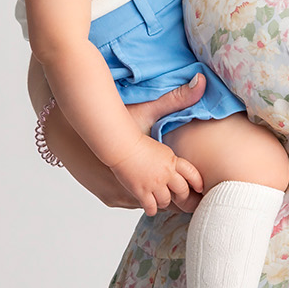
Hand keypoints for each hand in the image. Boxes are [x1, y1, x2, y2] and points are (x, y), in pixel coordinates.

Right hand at [37, 73, 208, 210]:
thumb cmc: (118, 121)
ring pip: (160, 204)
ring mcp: (134, 193)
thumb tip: (202, 80)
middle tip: (180, 186)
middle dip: (180, 192)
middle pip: (178, 197)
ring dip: (161, 197)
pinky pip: (140, 207)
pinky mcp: (115, 198)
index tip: (196, 179)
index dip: (193, 181)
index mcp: (165, 162)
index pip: (190, 180)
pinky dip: (143, 200)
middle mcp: (153, 181)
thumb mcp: (148, 110)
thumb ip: (177, 98)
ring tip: (158, 184)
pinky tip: (140, 186)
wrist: (86, 134)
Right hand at [109, 134, 199, 215]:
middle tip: (179, 199)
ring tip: (159, 200)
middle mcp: (166, 174)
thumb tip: (174, 164)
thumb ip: (169, 159)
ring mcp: (154, 184)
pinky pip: (151, 207)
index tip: (199, 188)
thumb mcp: (161, 148)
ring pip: (166, 201)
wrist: (123, 145)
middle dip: (182, 196)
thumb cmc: (138, 143)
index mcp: (172, 161)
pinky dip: (151, 209)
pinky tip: (149, 207)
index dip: (197, 182)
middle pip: (182, 191)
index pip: (192, 173)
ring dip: (163, 202)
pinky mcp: (141, 191)